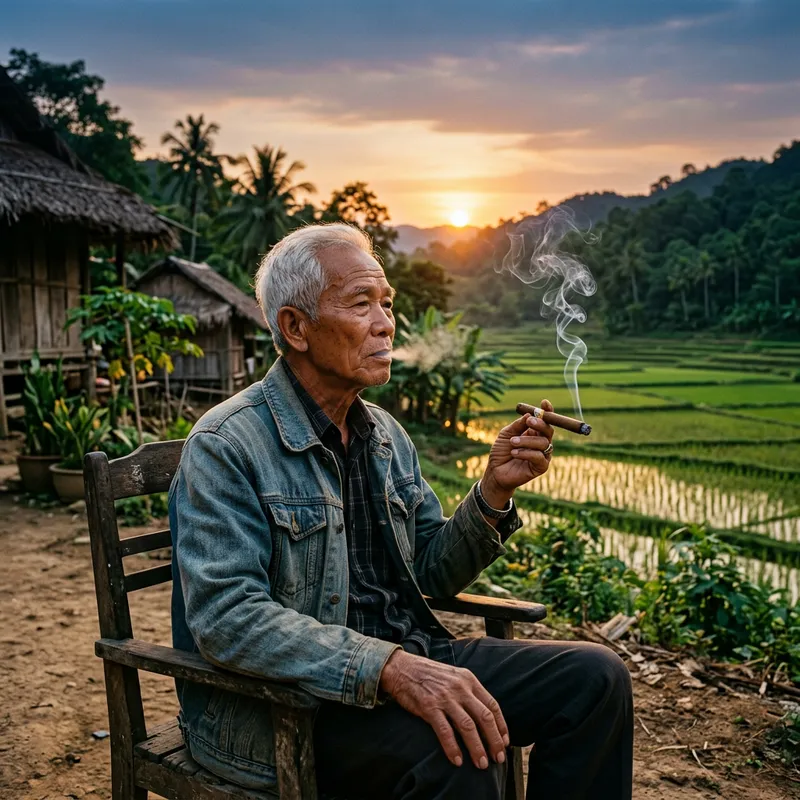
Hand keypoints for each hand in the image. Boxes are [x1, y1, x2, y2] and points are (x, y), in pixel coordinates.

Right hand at [379, 649, 508, 768]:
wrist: (402, 668)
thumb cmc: (429, 675)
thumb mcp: (454, 676)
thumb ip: (468, 692)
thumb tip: (484, 715)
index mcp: (469, 679)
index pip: (492, 705)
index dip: (501, 726)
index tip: (505, 743)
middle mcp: (460, 688)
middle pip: (484, 717)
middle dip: (494, 741)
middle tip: (498, 759)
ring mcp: (445, 697)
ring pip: (468, 726)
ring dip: (477, 748)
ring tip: (481, 764)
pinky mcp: (429, 707)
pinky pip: (445, 731)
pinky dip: (453, 748)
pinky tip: (457, 761)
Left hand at [482, 399, 554, 501]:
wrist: (495, 471)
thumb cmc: (501, 452)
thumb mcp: (506, 434)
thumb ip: (518, 425)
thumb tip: (529, 414)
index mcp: (534, 432)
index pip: (545, 420)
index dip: (547, 411)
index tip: (544, 403)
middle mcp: (541, 442)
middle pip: (549, 430)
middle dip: (540, 424)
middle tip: (529, 421)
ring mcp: (543, 455)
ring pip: (543, 443)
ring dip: (527, 441)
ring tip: (512, 442)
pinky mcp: (541, 467)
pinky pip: (539, 457)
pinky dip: (526, 453)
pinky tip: (514, 453)